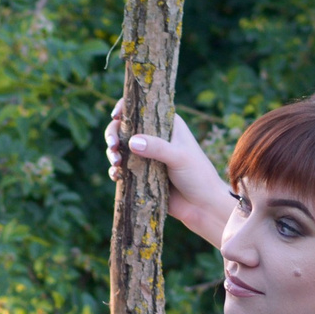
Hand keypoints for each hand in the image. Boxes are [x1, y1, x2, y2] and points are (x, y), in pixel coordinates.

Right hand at [104, 100, 230, 242]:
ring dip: (113, 153)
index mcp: (167, 124)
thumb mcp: (179, 157)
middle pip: (125, 128)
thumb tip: (132, 141)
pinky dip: (115, 171)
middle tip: (113, 146)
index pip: (142, 108)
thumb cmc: (197, 175)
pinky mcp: (141, 174)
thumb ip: (157, 148)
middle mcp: (155, 137)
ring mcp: (146, 156)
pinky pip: (122, 169)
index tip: (116, 116)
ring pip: (121, 149)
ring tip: (116, 163)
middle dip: (113, 134)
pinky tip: (116, 176)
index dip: (125, 108)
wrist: (202, 205)